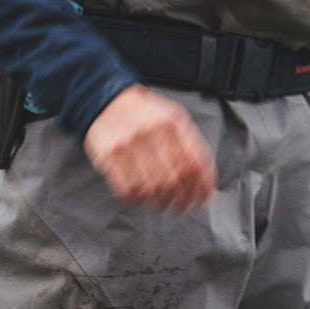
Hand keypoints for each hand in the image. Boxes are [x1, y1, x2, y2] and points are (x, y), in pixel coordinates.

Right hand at [83, 85, 215, 213]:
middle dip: (182, 200)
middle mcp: (152, 132)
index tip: (204, 199)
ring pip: (151, 188)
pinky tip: (139, 198)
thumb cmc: (143, 113)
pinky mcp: (108, 156)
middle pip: (174, 178)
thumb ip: (189, 142)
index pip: (194, 161)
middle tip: (181, 207)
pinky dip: (135, 200)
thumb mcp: (172, 116)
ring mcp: (129, 144)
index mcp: (172, 122)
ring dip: (159, 204)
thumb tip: (205, 177)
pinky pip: (126, 189)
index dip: (202, 185)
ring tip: (161, 206)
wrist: (105, 101)